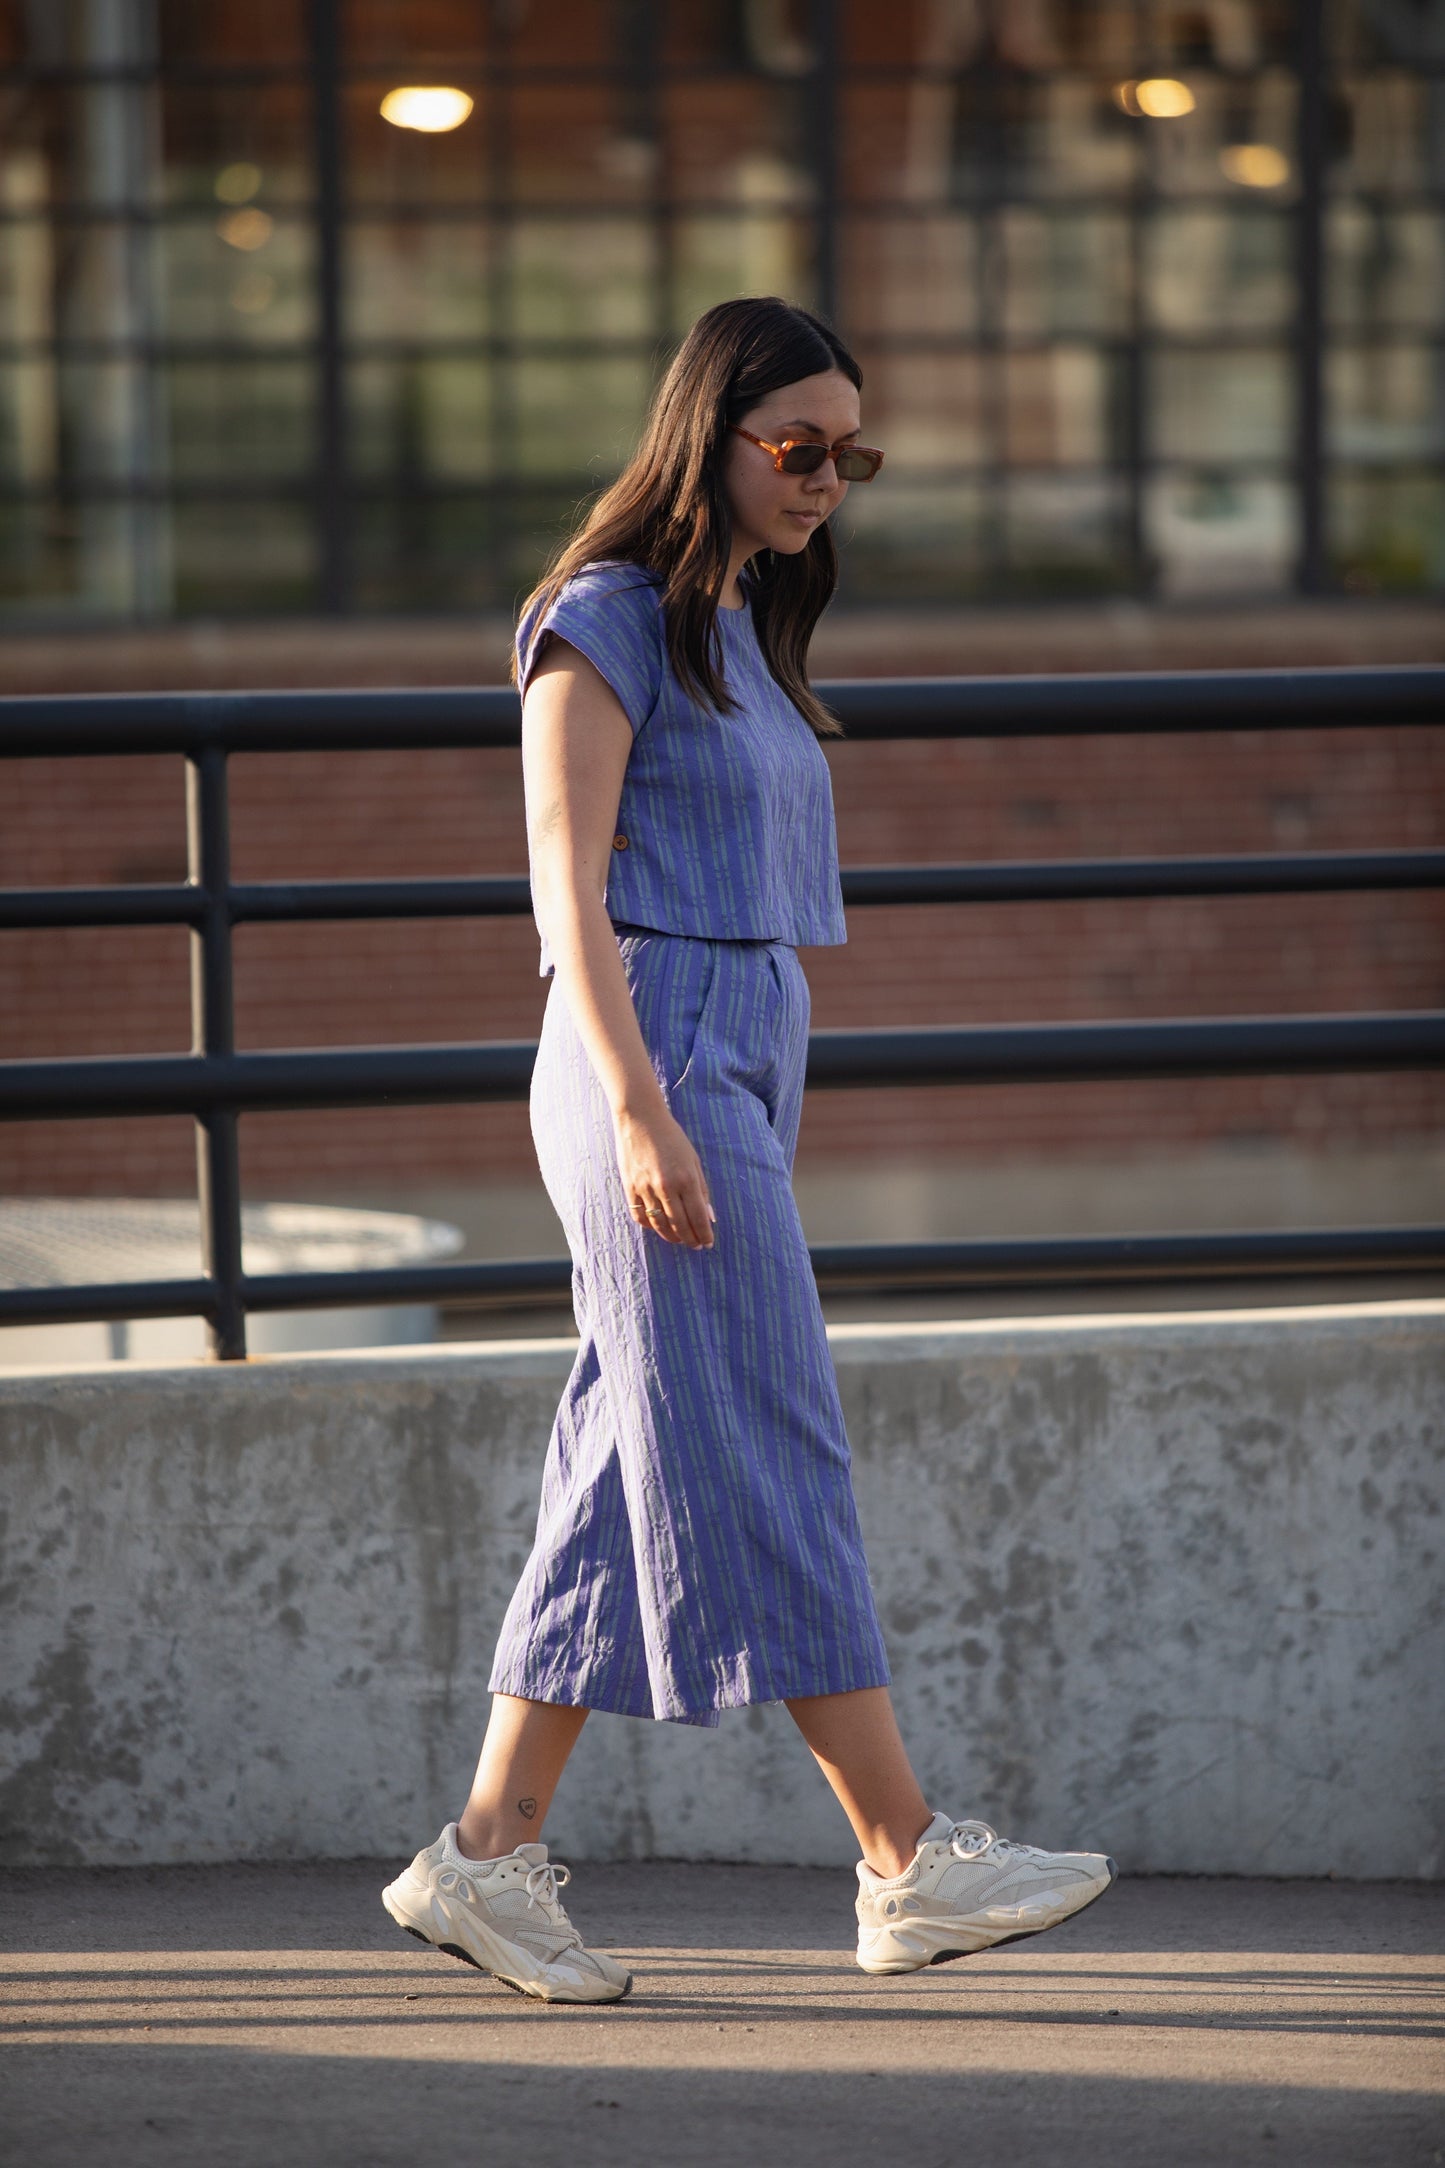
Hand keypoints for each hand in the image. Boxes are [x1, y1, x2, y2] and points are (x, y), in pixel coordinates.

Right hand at [614, 1101, 715, 1248]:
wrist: (640, 1119)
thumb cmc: (671, 1137)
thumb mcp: (693, 1160)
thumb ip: (702, 1189)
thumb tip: (709, 1216)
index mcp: (686, 1179)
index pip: (698, 1217)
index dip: (704, 1234)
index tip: (708, 1243)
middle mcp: (666, 1187)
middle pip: (680, 1225)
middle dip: (690, 1239)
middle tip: (696, 1245)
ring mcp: (645, 1189)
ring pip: (659, 1225)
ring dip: (672, 1237)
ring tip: (680, 1239)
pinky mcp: (629, 1188)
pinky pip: (640, 1216)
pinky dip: (650, 1226)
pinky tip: (659, 1227)